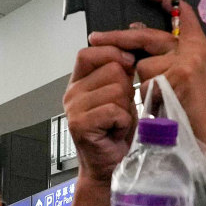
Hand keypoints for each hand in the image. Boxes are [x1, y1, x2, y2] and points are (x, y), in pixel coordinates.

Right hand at [61, 44, 136, 182]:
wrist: (110, 167)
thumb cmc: (116, 132)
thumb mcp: (122, 94)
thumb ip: (123, 69)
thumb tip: (133, 38)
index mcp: (79, 82)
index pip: (89, 52)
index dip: (112, 53)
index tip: (128, 64)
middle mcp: (72, 93)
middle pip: (111, 69)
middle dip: (126, 89)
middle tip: (120, 109)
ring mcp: (73, 109)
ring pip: (116, 90)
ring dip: (126, 108)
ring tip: (118, 122)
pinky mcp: (80, 125)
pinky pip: (113, 110)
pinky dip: (123, 122)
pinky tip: (116, 130)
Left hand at [88, 0, 205, 161]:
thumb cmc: (194, 113)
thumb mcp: (186, 79)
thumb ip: (168, 57)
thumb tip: (133, 38)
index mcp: (199, 47)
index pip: (183, 13)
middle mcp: (196, 50)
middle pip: (148, 36)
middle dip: (119, 40)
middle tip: (95, 38)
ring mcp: (187, 62)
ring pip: (143, 65)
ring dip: (143, 85)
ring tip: (161, 102)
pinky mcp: (178, 77)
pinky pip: (145, 83)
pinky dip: (146, 99)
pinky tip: (161, 108)